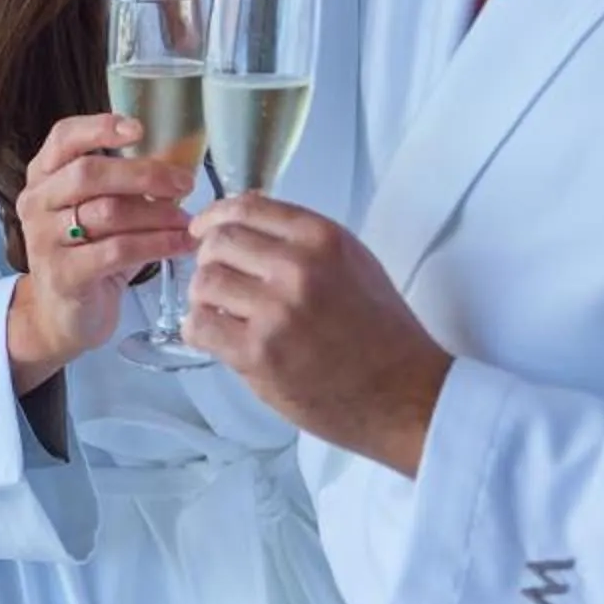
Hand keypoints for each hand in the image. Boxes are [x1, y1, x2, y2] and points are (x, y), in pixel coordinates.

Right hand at [4, 112, 198, 395]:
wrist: (62, 317)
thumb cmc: (89, 255)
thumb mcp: (98, 212)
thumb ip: (123, 186)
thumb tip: (179, 163)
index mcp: (43, 177)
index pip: (63, 138)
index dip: (99, 127)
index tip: (138, 128)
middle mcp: (36, 203)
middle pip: (89, 173)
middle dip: (144, 174)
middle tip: (184, 182)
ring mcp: (44, 239)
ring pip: (108, 213)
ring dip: (157, 214)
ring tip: (188, 220)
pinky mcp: (64, 274)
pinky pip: (118, 250)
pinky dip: (157, 245)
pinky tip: (181, 245)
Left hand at [185, 195, 452, 474]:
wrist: (405, 395)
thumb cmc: (382, 333)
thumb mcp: (353, 263)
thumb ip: (301, 239)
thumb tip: (246, 215)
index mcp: (322, 238)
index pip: (247, 208)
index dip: (215, 217)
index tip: (202, 229)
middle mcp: (298, 268)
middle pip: (218, 242)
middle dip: (208, 259)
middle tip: (216, 279)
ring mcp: (277, 311)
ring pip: (204, 283)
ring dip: (204, 297)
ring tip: (221, 313)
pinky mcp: (259, 353)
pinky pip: (199, 326)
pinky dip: (198, 330)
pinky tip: (216, 337)